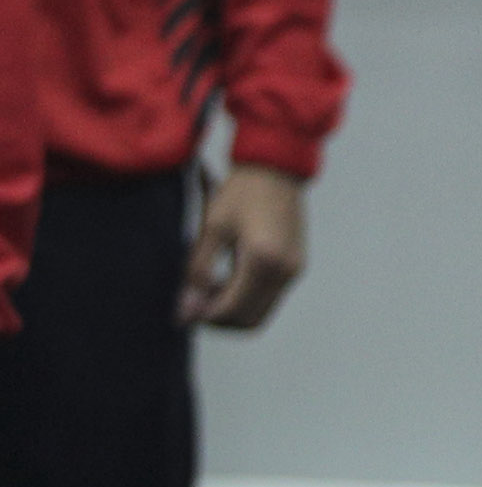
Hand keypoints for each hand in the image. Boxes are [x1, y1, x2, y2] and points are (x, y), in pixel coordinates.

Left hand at [181, 165, 306, 328]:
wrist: (277, 166)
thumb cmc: (242, 190)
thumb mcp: (211, 228)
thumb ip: (197, 272)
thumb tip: (185, 310)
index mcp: (263, 259)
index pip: (230, 309)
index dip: (201, 316)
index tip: (180, 310)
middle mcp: (285, 270)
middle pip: (248, 320)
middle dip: (217, 319)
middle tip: (193, 302)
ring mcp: (294, 269)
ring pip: (260, 314)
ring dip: (232, 311)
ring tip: (209, 289)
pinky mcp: (296, 266)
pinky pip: (269, 298)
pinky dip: (246, 300)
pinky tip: (227, 280)